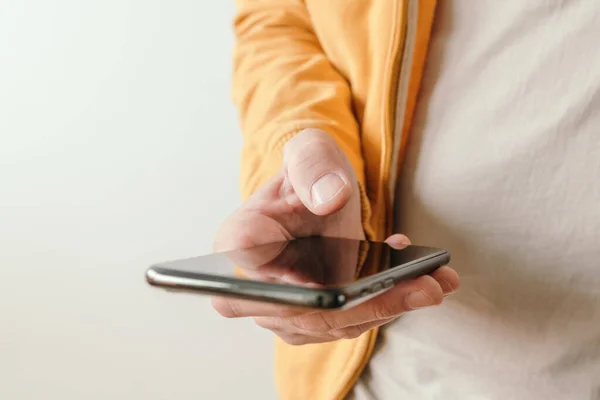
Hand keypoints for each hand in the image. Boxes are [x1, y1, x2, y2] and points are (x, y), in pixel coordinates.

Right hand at [212, 129, 459, 343]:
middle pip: (303, 311)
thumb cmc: (310, 174)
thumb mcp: (311, 151)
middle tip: (422, 287)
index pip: (245, 270)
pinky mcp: (314, 319)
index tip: (334, 292)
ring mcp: (284, 309)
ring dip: (387, 307)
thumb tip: (330, 200)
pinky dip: (389, 305)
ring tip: (433, 284)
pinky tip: (421, 282)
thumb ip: (313, 166)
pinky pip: (351, 322)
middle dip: (366, 304)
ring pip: (334, 324)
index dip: (283, 288)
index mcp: (241, 238)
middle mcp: (255, 284)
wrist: (321, 197)